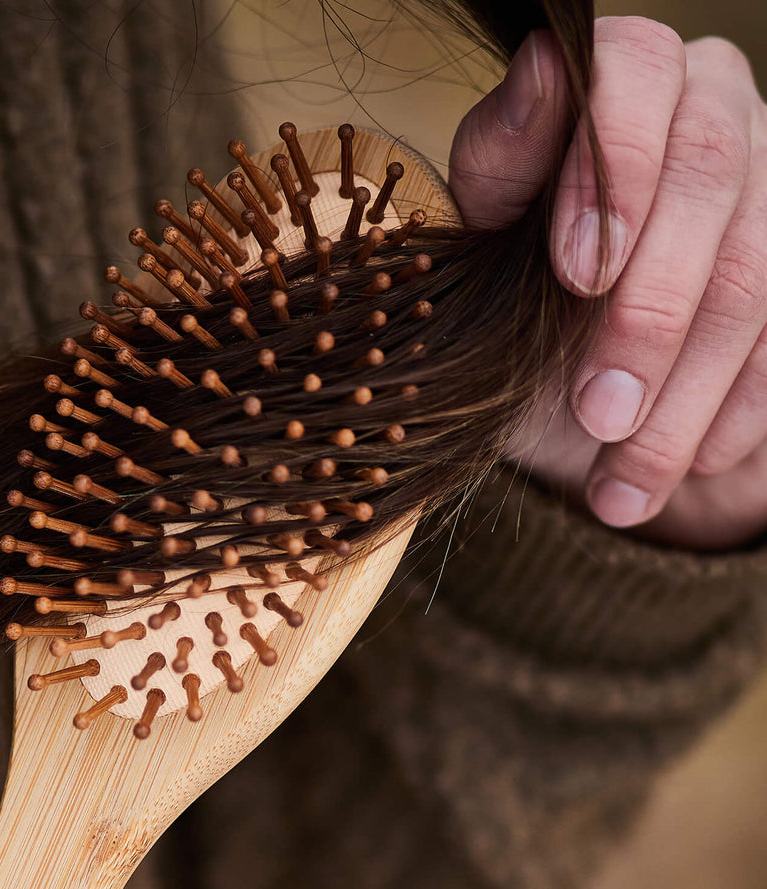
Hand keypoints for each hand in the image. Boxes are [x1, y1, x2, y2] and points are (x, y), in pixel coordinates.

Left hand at [450, 16, 766, 548]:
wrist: (577, 398)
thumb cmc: (516, 306)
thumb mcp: (484, 249)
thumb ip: (504, 167)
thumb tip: (543, 67)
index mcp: (625, 79)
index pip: (636, 72)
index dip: (612, 171)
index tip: (574, 275)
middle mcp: (714, 106)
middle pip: (711, 180)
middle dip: (650, 314)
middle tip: (596, 413)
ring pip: (754, 276)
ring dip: (684, 398)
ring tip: (620, 486)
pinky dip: (732, 418)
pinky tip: (683, 471)